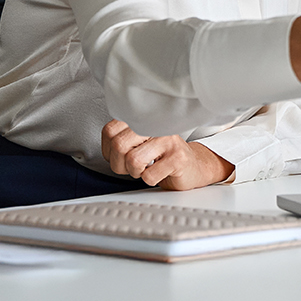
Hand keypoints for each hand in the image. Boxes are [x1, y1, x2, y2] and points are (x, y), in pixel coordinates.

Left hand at [100, 119, 233, 190]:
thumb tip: (107, 148)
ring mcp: (169, 140)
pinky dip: (150, 180)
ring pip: (133, 160)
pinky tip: (159, 173)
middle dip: (120, 165)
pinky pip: (149, 176)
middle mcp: (156, 125)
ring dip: (136, 173)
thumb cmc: (163, 156)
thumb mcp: (139, 142)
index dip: (109, 150)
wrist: (193, 166)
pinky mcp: (178, 158)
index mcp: (143, 119)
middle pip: (119, 145)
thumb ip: (121, 138)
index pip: (110, 131)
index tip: (120, 156)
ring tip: (146, 169)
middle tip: (132, 166)